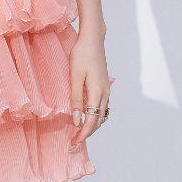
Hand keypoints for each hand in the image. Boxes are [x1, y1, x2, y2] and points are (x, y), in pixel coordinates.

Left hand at [68, 31, 112, 148]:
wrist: (93, 39)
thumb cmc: (82, 55)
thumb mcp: (74, 76)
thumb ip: (75, 99)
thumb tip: (76, 119)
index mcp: (97, 92)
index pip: (92, 120)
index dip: (83, 134)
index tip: (74, 143)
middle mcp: (105, 93)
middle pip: (99, 120)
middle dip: (87, 133)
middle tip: (74, 142)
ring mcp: (106, 89)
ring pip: (102, 114)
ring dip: (92, 125)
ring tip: (79, 132)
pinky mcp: (104, 85)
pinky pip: (102, 106)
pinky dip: (96, 116)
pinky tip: (87, 117)